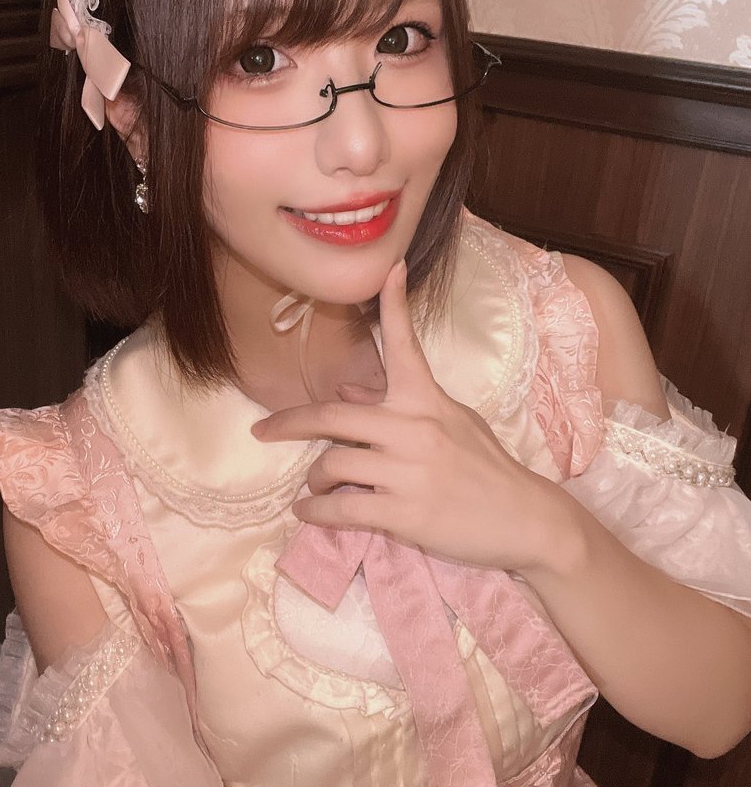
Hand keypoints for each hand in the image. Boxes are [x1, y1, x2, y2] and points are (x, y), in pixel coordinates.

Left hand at [251, 261, 566, 572]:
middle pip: (333, 416)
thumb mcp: (449, 423)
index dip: (395, 304)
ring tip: (314, 486)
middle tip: (262, 430)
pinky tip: (308, 512)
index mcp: (426, 400)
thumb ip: (398, 405)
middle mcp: (413, 428)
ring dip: (314, 479)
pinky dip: (317, 511)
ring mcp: (408, 471)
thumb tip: (347, 390)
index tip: (389, 268)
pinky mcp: (405, 513)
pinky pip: (342, 508)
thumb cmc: (485, 467)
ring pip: (332, 466)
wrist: (524, 518)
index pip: (405, 345)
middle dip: (289, 423)